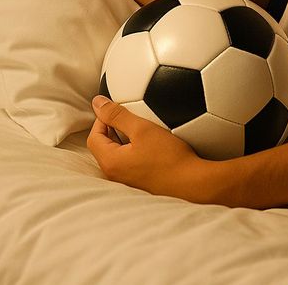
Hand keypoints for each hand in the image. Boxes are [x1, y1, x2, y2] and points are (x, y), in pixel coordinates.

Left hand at [87, 95, 212, 202]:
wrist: (193, 183)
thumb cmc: (169, 157)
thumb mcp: (143, 129)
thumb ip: (118, 115)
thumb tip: (97, 102)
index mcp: (110, 162)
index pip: (94, 136)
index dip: (102, 119)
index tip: (118, 109)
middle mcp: (115, 175)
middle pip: (105, 147)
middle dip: (113, 129)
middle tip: (131, 117)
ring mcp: (128, 181)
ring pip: (119, 155)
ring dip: (126, 140)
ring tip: (143, 129)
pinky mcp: (141, 183)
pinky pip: (131, 163)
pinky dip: (136, 151)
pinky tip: (154, 145)